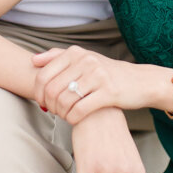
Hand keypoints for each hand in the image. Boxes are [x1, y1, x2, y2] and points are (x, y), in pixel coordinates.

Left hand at [32, 45, 163, 123]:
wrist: (139, 81)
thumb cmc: (106, 73)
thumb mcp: (84, 59)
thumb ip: (58, 57)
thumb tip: (33, 60)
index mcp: (76, 52)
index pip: (43, 75)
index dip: (38, 93)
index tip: (43, 102)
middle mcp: (86, 61)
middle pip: (52, 90)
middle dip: (49, 105)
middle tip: (54, 112)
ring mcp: (97, 76)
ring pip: (64, 101)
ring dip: (60, 113)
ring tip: (65, 115)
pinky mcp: (108, 92)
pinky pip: (79, 110)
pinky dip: (72, 119)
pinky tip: (74, 119)